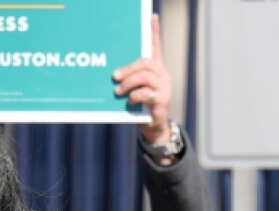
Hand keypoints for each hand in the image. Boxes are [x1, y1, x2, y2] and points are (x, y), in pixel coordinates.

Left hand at [112, 14, 172, 147]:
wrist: (154, 125)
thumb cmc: (142, 104)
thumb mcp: (136, 88)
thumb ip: (130, 77)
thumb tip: (113, 72)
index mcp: (156, 68)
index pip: (156, 46)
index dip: (154, 31)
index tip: (152, 16)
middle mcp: (163, 74)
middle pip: (145, 63)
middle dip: (127, 69)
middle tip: (114, 77)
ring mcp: (165, 87)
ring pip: (145, 76)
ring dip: (128, 83)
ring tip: (118, 92)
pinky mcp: (163, 100)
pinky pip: (146, 93)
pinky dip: (134, 96)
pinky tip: (130, 101)